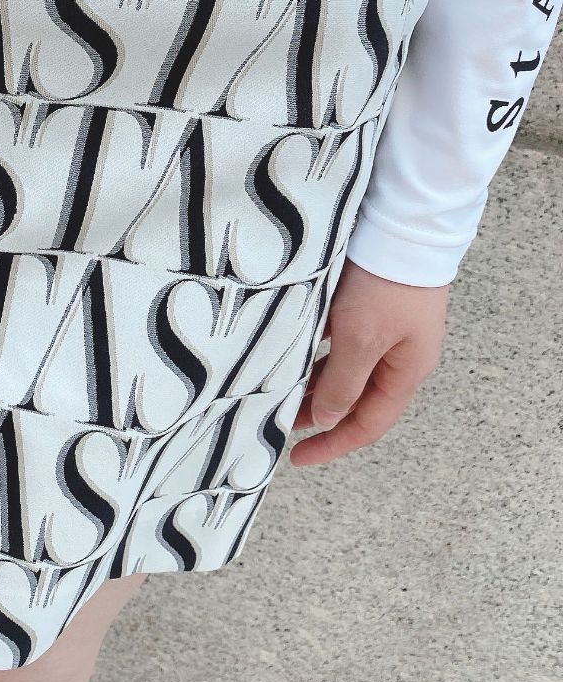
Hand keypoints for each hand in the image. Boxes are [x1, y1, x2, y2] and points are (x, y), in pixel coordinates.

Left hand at [289, 258, 447, 466]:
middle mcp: (397, 354)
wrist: (400, 223)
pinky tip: (287, 354)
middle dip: (317, 413)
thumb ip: (343, 382)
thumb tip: (328, 420)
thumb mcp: (360, 338)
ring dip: (312, 383)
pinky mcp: (366, 305)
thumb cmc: (385, 283)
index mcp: (406, 371)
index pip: (368, 423)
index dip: (333, 443)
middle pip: (354, 397)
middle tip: (276, 423)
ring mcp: (383, 328)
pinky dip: (313, 353)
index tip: (297, 457)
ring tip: (275, 393)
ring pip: (342, 369)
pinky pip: (336, 342)